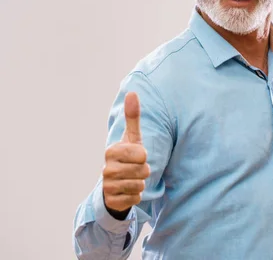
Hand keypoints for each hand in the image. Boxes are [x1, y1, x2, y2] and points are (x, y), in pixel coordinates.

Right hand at [102, 92, 150, 212]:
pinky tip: (128, 191)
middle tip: (135, 169)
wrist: (115, 183)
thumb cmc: (128, 156)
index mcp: (111, 151)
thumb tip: (132, 92)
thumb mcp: (132, 137)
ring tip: (132, 179)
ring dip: (141, 183)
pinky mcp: (111, 201)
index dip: (144, 156)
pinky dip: (136, 196)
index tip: (136, 155)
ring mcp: (107, 186)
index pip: (141, 154)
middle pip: (142, 171)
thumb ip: (133, 117)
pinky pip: (135, 199)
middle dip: (144, 171)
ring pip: (139, 185)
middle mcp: (106, 168)